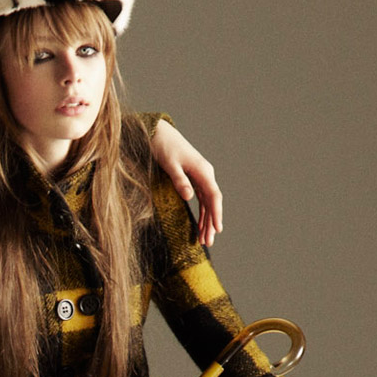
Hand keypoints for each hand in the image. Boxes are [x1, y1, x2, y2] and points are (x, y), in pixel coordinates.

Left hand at [148, 120, 222, 245]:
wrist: (159, 134)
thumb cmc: (164, 147)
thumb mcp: (170, 164)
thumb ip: (180, 180)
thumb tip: (190, 197)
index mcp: (202, 170)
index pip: (213, 196)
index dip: (216, 213)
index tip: (217, 229)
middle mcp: (205, 174)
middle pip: (212, 202)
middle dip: (211, 223)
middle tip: (208, 242)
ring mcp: (200, 177)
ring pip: (207, 203)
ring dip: (206, 221)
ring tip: (204, 240)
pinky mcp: (193, 179)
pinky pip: (201, 199)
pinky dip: (201, 213)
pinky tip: (199, 226)